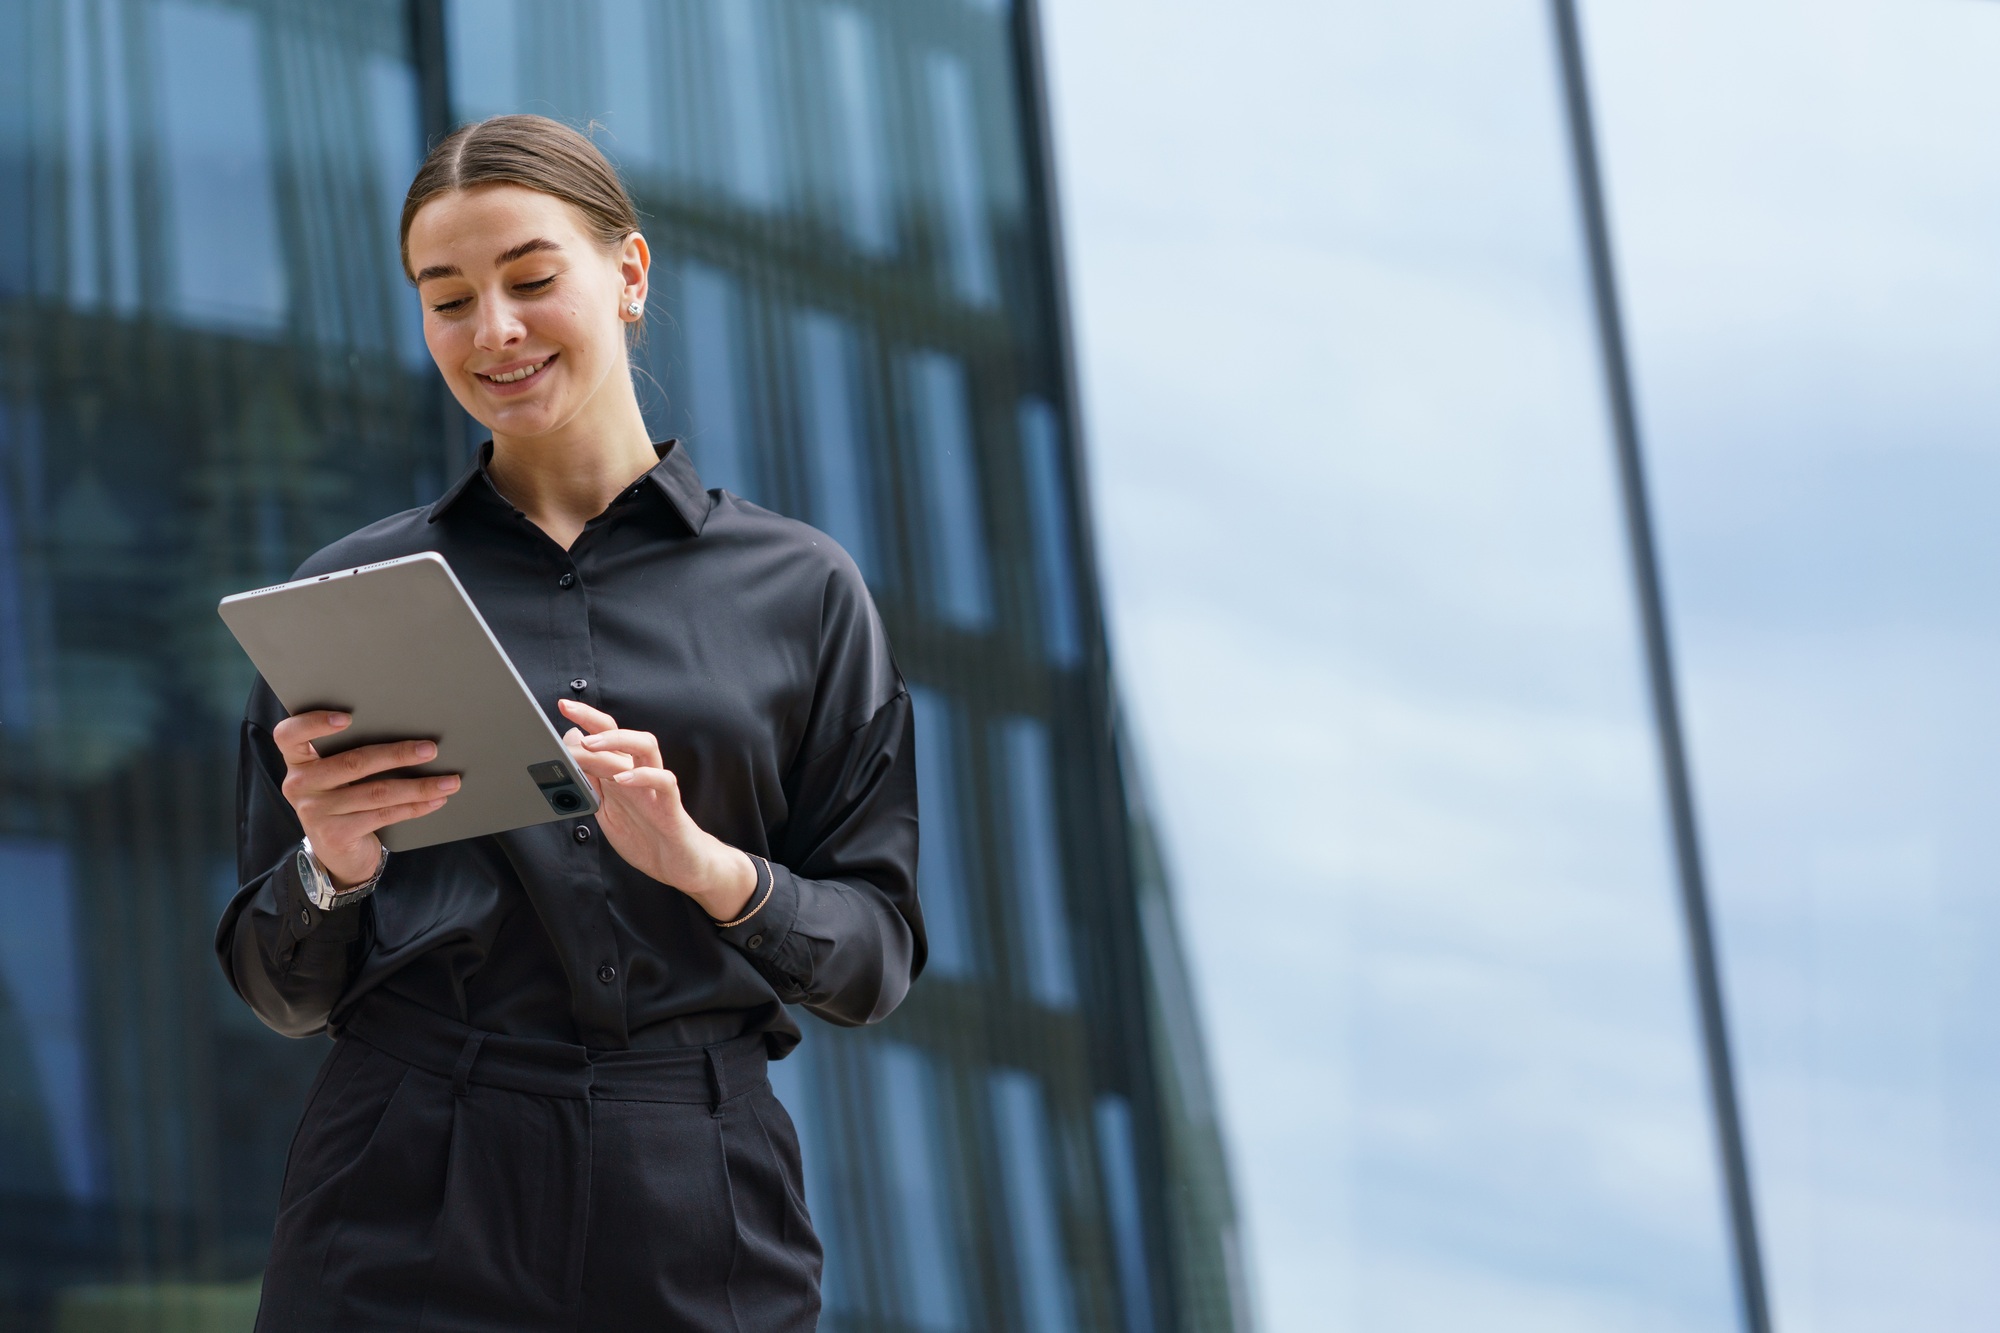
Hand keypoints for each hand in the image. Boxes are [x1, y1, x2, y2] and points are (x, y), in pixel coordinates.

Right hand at [273, 711, 459, 886]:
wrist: (338, 855)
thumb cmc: (343, 802)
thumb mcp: (336, 777)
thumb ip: (350, 754)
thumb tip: (407, 731)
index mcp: (298, 761)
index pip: (289, 735)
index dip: (315, 723)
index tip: (348, 717)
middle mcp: (300, 784)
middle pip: (353, 762)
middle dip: (398, 754)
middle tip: (430, 749)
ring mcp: (314, 811)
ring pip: (377, 792)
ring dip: (419, 785)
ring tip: (449, 781)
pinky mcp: (334, 834)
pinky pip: (383, 815)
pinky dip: (415, 806)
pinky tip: (436, 800)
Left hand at [558, 699, 756, 919]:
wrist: (679, 865)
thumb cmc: (646, 836)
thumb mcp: (606, 810)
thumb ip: (590, 782)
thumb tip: (572, 754)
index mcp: (623, 774)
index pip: (606, 736)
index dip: (586, 719)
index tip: (563, 706)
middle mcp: (640, 774)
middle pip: (622, 734)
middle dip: (595, 720)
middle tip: (569, 712)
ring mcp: (656, 787)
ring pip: (646, 747)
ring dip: (617, 741)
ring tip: (591, 745)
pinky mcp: (671, 806)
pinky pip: (663, 781)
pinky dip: (643, 776)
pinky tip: (623, 779)